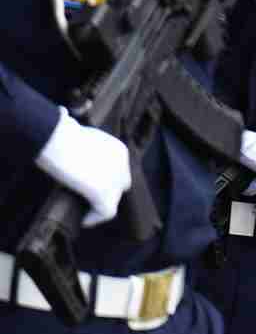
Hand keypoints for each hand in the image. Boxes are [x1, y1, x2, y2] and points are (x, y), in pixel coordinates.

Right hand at [37, 110, 129, 227]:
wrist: (55, 139)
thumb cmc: (57, 131)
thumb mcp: (73, 127)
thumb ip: (74, 127)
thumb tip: (63, 113)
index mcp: (118, 149)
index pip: (119, 169)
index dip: (107, 178)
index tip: (90, 183)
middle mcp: (122, 164)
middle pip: (121, 185)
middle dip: (108, 192)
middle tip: (89, 199)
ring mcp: (114, 179)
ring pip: (113, 200)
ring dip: (100, 206)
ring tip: (87, 212)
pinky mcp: (103, 193)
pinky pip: (105, 212)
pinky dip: (95, 218)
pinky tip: (85, 220)